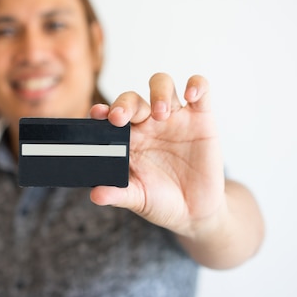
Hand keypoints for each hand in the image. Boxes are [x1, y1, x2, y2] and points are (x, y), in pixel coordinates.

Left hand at [89, 73, 226, 237]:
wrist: (195, 211)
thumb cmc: (161, 201)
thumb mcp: (138, 199)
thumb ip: (118, 194)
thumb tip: (95, 195)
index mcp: (128, 138)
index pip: (111, 116)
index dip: (103, 111)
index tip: (98, 114)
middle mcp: (148, 123)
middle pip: (133, 98)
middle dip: (125, 103)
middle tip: (121, 118)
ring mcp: (174, 117)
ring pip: (162, 84)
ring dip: (158, 92)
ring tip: (160, 113)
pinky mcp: (201, 118)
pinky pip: (200, 90)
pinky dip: (197, 85)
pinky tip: (191, 95)